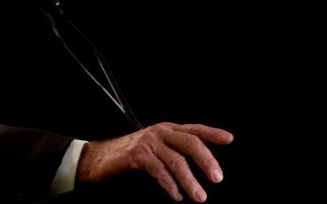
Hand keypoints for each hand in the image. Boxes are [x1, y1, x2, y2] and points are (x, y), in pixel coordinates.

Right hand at [76, 122, 233, 201]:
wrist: (97, 159)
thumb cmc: (128, 157)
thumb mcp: (154, 150)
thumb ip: (173, 153)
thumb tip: (201, 170)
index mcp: (166, 129)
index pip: (194, 129)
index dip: (212, 133)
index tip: (230, 140)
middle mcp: (159, 132)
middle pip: (190, 142)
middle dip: (206, 160)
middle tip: (218, 178)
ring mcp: (148, 143)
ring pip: (176, 160)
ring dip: (190, 180)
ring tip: (200, 196)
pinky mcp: (137, 156)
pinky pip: (159, 170)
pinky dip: (170, 185)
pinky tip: (176, 196)